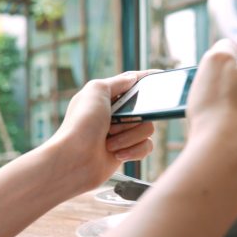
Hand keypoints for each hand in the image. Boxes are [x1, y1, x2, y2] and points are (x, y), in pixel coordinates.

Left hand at [46, 71, 156, 191]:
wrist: (74, 160)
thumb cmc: (81, 124)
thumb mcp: (96, 91)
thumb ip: (117, 82)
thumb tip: (132, 78)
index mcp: (106, 97)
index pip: (130, 83)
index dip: (146, 79)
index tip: (162, 75)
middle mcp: (114, 115)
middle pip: (144, 108)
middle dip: (133, 117)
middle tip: (114, 123)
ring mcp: (121, 134)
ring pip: (147, 129)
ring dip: (130, 136)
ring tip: (109, 143)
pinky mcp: (126, 152)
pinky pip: (146, 147)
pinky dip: (133, 150)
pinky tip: (116, 154)